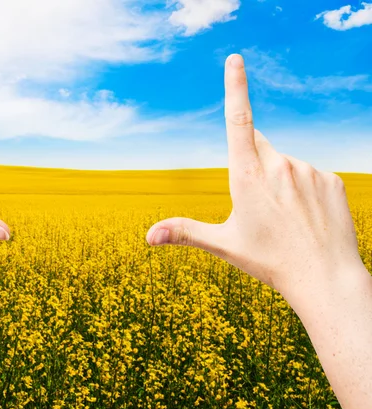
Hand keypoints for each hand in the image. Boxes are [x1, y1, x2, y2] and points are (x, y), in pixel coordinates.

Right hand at [146, 54, 363, 298]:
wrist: (325, 279)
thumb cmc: (270, 262)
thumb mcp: (223, 246)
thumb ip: (183, 232)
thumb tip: (147, 237)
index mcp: (247, 176)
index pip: (238, 120)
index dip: (235, 87)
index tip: (235, 60)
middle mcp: (279, 165)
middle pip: (258, 146)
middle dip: (251, 163)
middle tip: (257, 205)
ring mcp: (308, 170)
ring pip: (284, 164)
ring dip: (278, 180)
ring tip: (284, 218)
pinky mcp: (330, 180)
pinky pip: (309, 175)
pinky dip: (302, 189)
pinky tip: (305, 217)